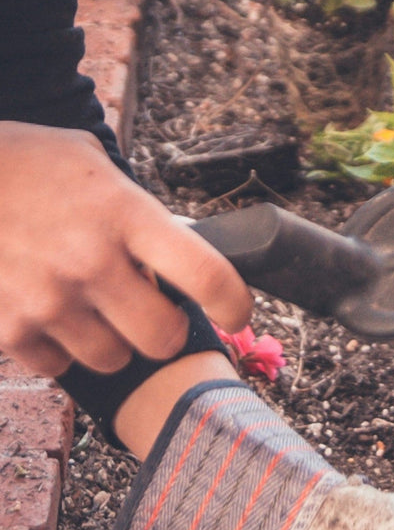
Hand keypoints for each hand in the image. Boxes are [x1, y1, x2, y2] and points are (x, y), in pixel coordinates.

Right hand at [0, 122, 251, 375]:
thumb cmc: (20, 164)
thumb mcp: (88, 164)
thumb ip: (137, 210)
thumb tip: (179, 250)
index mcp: (123, 213)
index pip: (207, 275)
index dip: (234, 304)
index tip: (236, 313)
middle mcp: (90, 261)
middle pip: (164, 337)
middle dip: (165, 330)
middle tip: (152, 314)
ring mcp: (47, 298)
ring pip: (113, 359)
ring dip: (112, 341)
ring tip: (92, 309)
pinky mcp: (8, 326)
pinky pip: (58, 365)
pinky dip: (59, 348)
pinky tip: (49, 314)